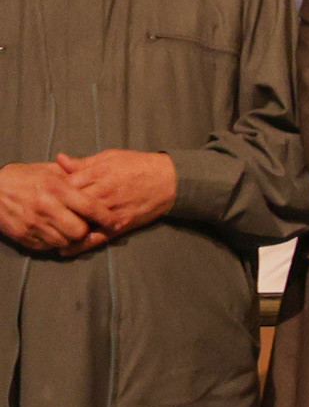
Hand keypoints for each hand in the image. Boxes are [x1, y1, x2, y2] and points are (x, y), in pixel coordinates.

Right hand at [0, 161, 101, 255]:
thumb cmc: (22, 177)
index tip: (114, 220)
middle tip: (89, 226)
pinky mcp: (23, 236)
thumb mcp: (48, 170)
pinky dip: (55, 242)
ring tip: (72, 230)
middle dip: (87, 230)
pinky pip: (48, 246)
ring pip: (65, 242)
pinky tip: (56, 233)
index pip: (89, 207)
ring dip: (71, 238)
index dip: (105, 217)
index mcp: (56, 188)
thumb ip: (73, 175)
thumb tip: (97, 176)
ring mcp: (33, 224)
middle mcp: (46, 207)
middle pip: (79, 231)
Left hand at [52, 149, 175, 238]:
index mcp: (97, 174)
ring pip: (79, 223)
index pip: (63, 185)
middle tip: (40, 216)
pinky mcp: (120, 225)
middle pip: (68, 205)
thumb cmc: (139, 165)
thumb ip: (84, 162)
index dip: (51, 192)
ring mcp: (110, 211)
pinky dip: (81, 246)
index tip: (43, 196)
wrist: (170, 180)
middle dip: (53, 212)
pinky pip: (97, 238)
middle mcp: (101, 193)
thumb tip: (59, 160)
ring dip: (63, 229)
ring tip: (48, 234)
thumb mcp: (111, 157)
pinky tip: (66, 250)